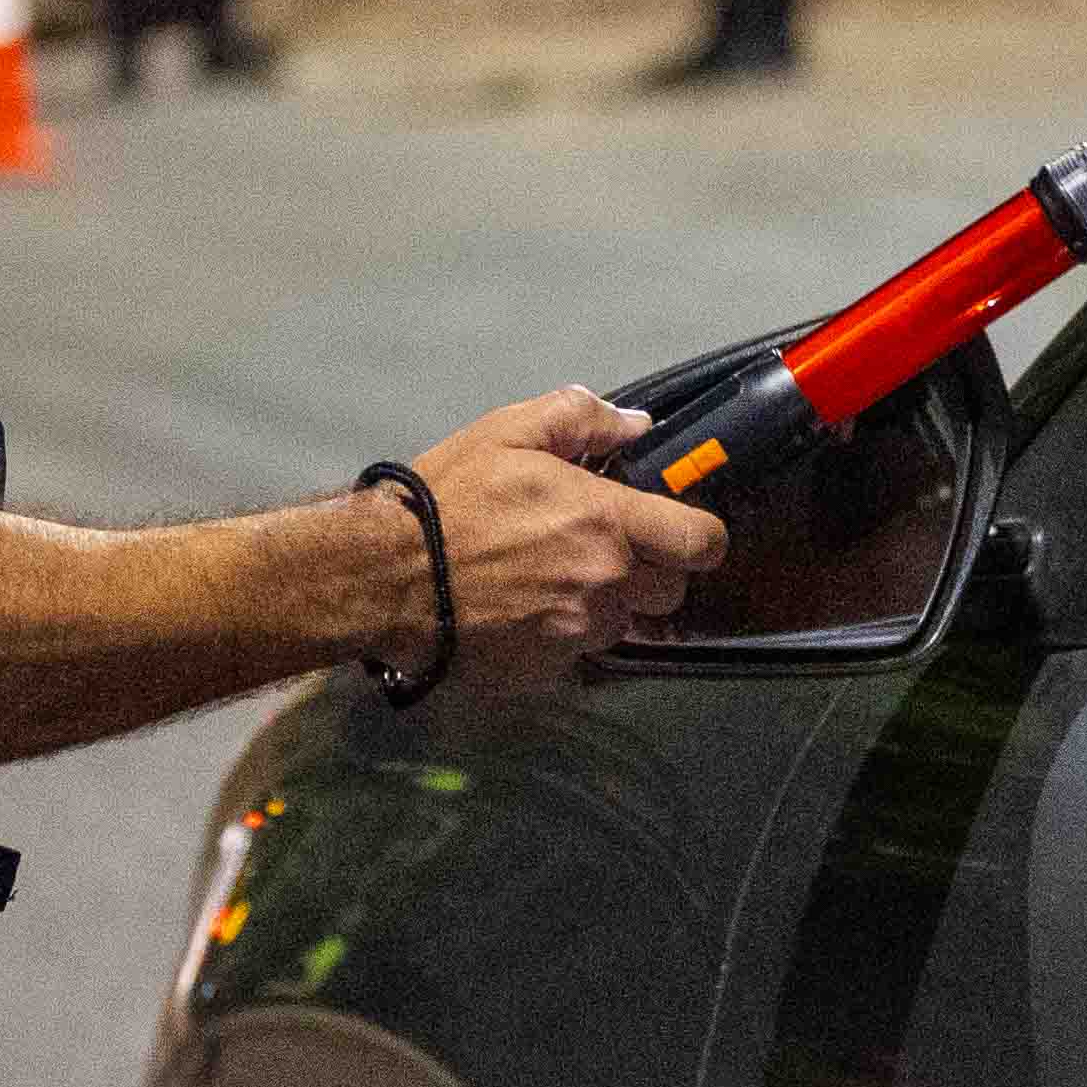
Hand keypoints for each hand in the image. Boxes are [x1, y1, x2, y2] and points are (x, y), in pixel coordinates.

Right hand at [399, 386, 729, 692]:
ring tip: (555, 574)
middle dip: (651, 570)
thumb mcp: (508, 432)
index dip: (701, 536)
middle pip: (671, 591)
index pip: (702, 542)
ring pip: (625, 622)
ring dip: (607, 602)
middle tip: (605, 546)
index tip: (680, 528)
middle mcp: (604, 584)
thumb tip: (635, 424)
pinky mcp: (547, 668)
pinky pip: (580, 651)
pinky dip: (565, 632)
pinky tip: (527, 605)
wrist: (384, 578)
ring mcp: (577, 632)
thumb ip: (582, 418)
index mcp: (605, 522)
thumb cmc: (445, 502)